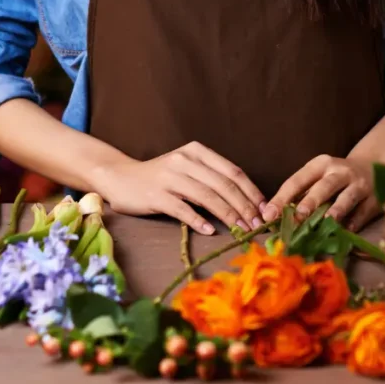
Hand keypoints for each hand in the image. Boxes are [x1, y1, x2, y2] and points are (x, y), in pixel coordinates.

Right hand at [95, 141, 266, 235]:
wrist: (120, 178)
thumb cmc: (160, 176)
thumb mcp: (187, 168)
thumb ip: (211, 178)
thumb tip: (245, 201)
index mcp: (197, 151)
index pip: (232, 171)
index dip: (251, 191)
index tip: (264, 210)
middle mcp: (185, 160)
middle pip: (223, 184)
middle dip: (244, 207)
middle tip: (257, 225)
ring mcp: (170, 177)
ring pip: (208, 196)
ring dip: (228, 215)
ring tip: (241, 230)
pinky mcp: (157, 195)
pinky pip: (183, 209)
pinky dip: (199, 221)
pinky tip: (211, 231)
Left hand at [263, 154, 381, 232]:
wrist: (373, 166)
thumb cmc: (336, 176)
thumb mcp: (319, 176)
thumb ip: (301, 193)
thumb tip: (275, 216)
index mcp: (320, 165)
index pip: (298, 180)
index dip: (282, 197)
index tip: (269, 214)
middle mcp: (339, 171)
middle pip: (323, 186)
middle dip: (310, 201)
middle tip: (298, 216)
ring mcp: (358, 184)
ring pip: (346, 197)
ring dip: (336, 210)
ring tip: (326, 221)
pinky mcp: (373, 198)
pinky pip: (363, 212)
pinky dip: (355, 222)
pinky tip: (346, 231)